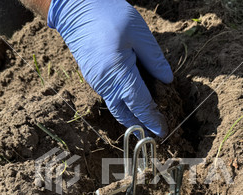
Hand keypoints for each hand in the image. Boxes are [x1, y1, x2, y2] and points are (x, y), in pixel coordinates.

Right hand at [48, 0, 172, 136]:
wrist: (76, 8)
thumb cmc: (110, 16)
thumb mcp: (139, 33)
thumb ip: (155, 59)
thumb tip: (167, 80)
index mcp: (119, 73)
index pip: (140, 104)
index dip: (152, 119)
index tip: (162, 130)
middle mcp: (105, 83)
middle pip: (125, 114)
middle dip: (140, 126)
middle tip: (154, 135)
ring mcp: (96, 82)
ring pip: (116, 108)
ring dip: (130, 118)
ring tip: (144, 123)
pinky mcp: (92, 78)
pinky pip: (110, 97)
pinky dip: (122, 105)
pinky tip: (132, 104)